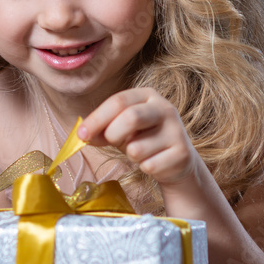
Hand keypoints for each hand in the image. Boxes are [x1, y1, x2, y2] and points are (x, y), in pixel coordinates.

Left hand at [79, 88, 198, 186]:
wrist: (177, 162)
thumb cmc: (143, 140)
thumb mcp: (120, 130)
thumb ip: (101, 130)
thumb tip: (82, 136)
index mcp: (147, 96)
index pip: (118, 101)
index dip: (97, 119)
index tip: (81, 135)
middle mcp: (165, 108)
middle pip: (131, 117)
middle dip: (113, 134)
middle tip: (111, 142)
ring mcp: (176, 131)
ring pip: (137, 148)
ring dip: (130, 155)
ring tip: (140, 152)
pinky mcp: (182, 154)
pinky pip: (149, 166)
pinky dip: (144, 168)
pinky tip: (153, 162)